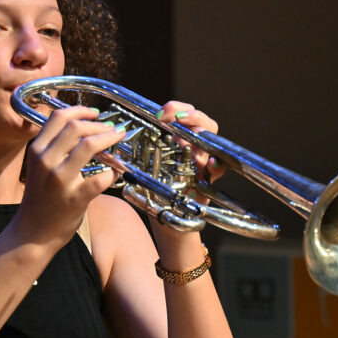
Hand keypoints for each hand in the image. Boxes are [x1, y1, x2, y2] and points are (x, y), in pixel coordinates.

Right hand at [14, 106, 124, 249]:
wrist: (32, 234)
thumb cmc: (39, 200)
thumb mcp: (39, 168)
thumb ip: (55, 148)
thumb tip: (84, 130)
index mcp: (37, 150)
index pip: (59, 118)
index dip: (81, 110)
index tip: (95, 112)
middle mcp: (46, 161)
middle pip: (76, 127)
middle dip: (99, 124)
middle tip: (112, 128)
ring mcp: (60, 179)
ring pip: (88, 146)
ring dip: (108, 139)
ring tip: (118, 139)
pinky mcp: (75, 197)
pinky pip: (101, 177)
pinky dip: (112, 172)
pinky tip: (116, 172)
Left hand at [149, 102, 225, 260]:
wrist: (168, 228)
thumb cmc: (156, 199)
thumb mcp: (144, 173)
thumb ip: (139, 156)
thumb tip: (118, 135)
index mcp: (179, 144)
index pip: (184, 117)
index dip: (177, 109)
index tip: (162, 112)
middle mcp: (195, 150)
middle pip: (203, 123)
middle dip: (191, 115)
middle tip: (173, 118)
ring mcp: (204, 164)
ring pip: (213, 140)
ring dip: (202, 133)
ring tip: (189, 134)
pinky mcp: (210, 181)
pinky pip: (220, 168)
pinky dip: (217, 165)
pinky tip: (208, 165)